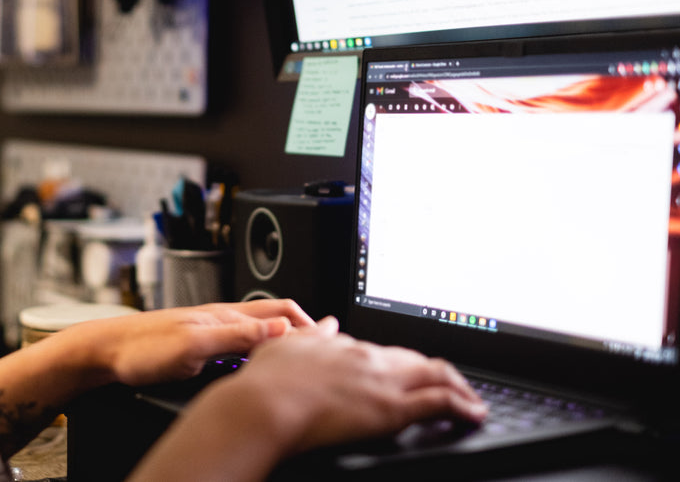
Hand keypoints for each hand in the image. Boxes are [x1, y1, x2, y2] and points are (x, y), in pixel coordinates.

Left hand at [74, 299, 316, 385]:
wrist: (105, 352)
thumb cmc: (142, 348)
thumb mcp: (194, 345)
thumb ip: (238, 336)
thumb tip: (282, 327)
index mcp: (226, 315)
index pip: (282, 312)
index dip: (311, 325)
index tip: (334, 340)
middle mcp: (222, 318)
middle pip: (275, 317)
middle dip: (303, 329)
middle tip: (327, 345)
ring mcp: (211, 329)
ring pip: (259, 330)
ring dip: (283, 339)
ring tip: (301, 355)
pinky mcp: (200, 343)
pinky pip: (242, 343)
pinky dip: (261, 351)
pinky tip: (259, 364)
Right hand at [128, 321, 486, 481]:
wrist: (264, 405)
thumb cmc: (265, 383)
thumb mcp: (285, 346)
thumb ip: (310, 335)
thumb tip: (326, 324)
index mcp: (342, 345)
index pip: (385, 351)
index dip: (402, 362)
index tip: (411, 372)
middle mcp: (368, 357)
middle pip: (416, 359)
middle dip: (439, 371)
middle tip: (453, 384)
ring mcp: (381, 381)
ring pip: (437, 375)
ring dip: (459, 386)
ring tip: (471, 400)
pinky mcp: (391, 408)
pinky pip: (439, 402)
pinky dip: (462, 406)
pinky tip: (473, 413)